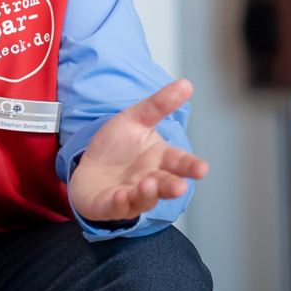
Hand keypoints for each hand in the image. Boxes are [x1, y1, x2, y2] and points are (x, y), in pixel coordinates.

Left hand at [68, 79, 210, 224]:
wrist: (88, 166)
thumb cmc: (117, 146)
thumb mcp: (135, 119)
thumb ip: (159, 104)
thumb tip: (186, 84)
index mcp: (159, 159)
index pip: (178, 162)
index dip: (190, 166)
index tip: (202, 168)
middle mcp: (149, 180)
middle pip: (165, 184)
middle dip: (173, 186)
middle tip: (180, 186)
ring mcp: (130, 195)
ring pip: (144, 199)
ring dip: (147, 193)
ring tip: (147, 183)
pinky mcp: (109, 205)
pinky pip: (116, 207)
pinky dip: (120, 203)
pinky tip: (121, 195)